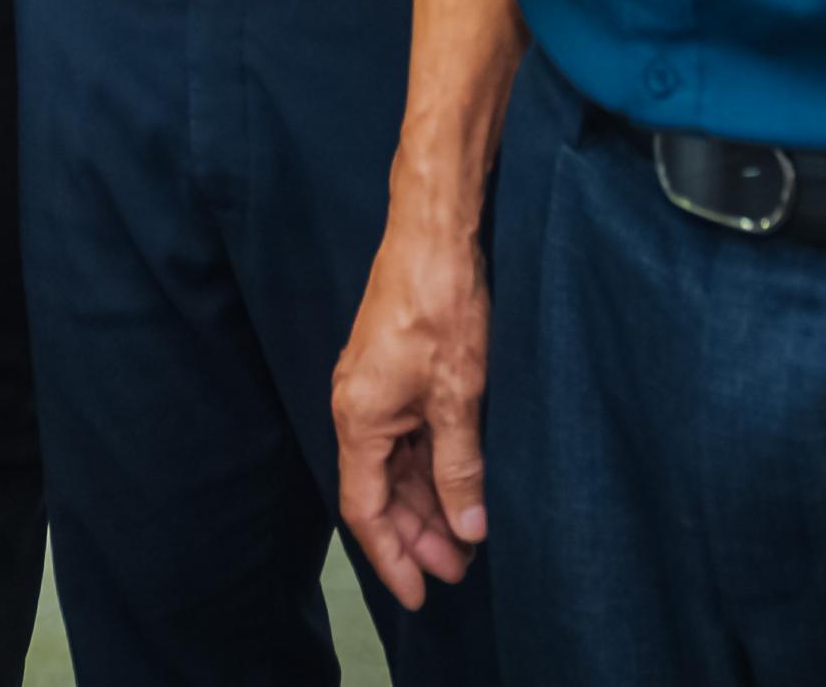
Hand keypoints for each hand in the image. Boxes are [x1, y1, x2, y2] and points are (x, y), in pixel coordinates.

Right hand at [331, 220, 491, 608]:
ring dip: (428, 502)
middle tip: (462, 569)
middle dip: (418, 535)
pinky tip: (461, 482)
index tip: (422, 594)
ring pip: (395, 466)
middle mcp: (357, 408)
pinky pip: (407, 437)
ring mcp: (375, 389)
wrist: (433, 231)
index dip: (392, 558)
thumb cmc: (440, 305)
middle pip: (379, 492)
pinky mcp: (394, 371)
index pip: (365, 511)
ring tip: (469, 534)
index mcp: (358, 419)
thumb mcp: (458, 395)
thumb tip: (468, 527)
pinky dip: (432, 466)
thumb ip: (459, 466)